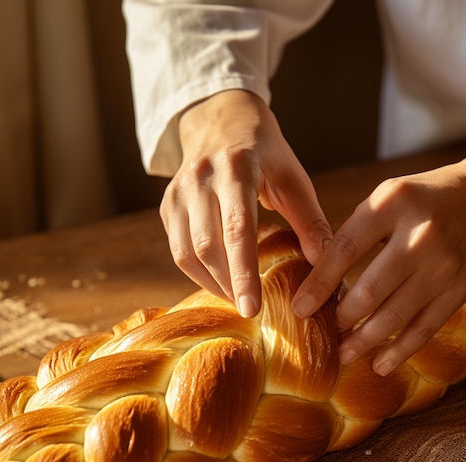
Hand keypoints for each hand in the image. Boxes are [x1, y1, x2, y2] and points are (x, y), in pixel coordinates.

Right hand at [159, 89, 331, 317]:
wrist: (221, 120)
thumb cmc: (265, 153)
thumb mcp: (293, 178)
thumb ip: (310, 220)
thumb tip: (325, 265)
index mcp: (236, 168)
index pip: (237, 229)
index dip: (243, 273)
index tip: (252, 308)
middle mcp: (200, 178)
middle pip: (207, 246)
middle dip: (228, 285)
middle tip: (249, 311)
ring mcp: (177, 192)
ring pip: (186, 253)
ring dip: (211, 283)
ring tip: (236, 299)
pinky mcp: (167, 205)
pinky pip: (177, 250)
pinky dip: (198, 272)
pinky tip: (219, 281)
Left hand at [292, 159, 465, 375]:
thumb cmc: (420, 199)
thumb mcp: (384, 199)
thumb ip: (352, 234)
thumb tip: (316, 282)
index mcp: (392, 204)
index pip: (344, 250)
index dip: (319, 284)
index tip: (300, 308)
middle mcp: (421, 235)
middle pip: (370, 291)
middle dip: (341, 319)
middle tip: (325, 333)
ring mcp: (444, 265)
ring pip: (396, 316)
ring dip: (365, 341)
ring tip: (344, 354)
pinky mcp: (461, 288)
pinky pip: (426, 327)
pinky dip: (401, 351)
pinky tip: (380, 364)